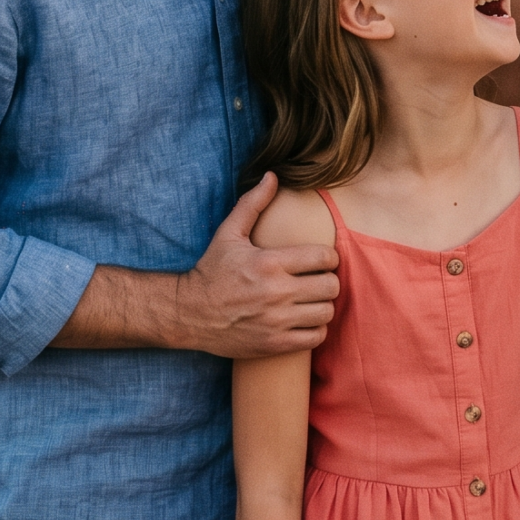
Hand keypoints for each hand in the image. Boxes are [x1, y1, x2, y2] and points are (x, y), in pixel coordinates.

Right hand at [172, 174, 340, 358]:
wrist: (188, 314)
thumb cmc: (212, 271)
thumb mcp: (229, 234)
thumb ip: (253, 204)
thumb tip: (272, 175)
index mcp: (269, 262)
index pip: (325, 257)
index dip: (329, 257)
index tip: (320, 260)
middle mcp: (276, 292)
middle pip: (331, 285)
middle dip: (329, 280)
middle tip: (318, 279)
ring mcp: (276, 320)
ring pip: (326, 312)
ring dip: (324, 305)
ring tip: (312, 300)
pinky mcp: (274, 344)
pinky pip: (315, 337)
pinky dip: (316, 329)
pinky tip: (305, 320)